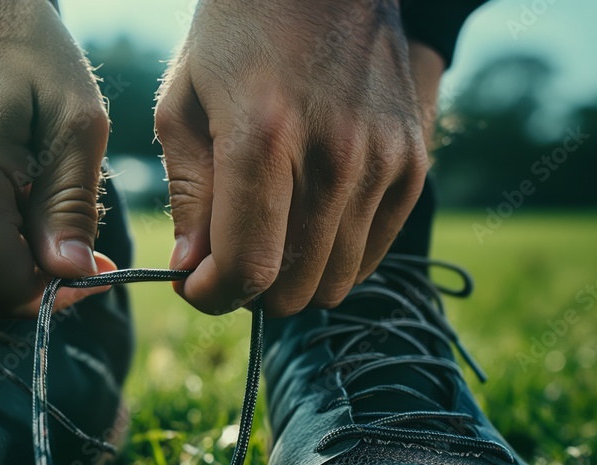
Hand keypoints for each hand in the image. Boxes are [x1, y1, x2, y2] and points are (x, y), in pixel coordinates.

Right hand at [0, 0, 113, 317]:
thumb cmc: (22, 52)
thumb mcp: (74, 120)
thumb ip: (71, 205)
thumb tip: (72, 276)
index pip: (2, 288)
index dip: (53, 293)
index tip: (90, 268)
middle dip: (31, 260)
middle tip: (55, 202)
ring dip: (3, 240)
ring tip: (15, 174)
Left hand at [155, 0, 432, 316]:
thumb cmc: (237, 37)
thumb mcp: (183, 105)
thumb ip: (188, 194)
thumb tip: (192, 269)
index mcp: (264, 138)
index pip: (247, 267)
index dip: (212, 296)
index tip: (194, 285)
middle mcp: (335, 157)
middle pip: (293, 288)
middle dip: (248, 290)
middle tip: (226, 258)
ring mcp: (384, 162)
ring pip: (334, 281)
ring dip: (292, 276)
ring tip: (267, 236)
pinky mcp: (413, 164)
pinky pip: (372, 253)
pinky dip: (333, 256)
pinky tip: (306, 219)